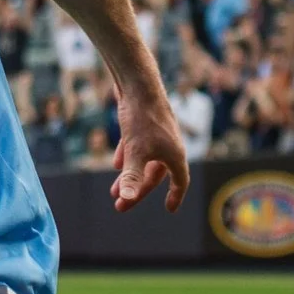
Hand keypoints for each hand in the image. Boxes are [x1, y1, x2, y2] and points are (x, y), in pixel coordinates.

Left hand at [110, 93, 190, 213]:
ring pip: (145, 161)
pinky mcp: (145, 125)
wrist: (138, 84)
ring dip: (129, 177)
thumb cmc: (142, 119)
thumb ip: (131, 177)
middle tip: (120, 207)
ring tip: (113, 191)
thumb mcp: (135, 152)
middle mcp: (170, 145)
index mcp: (175, 154)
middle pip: (155, 175)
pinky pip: (139, 147)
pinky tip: (116, 163)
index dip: (175, 195)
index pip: (180, 181)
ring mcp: (158, 134)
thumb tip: (126, 199)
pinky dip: (129, 157)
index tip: (170, 209)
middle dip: (136, 191)